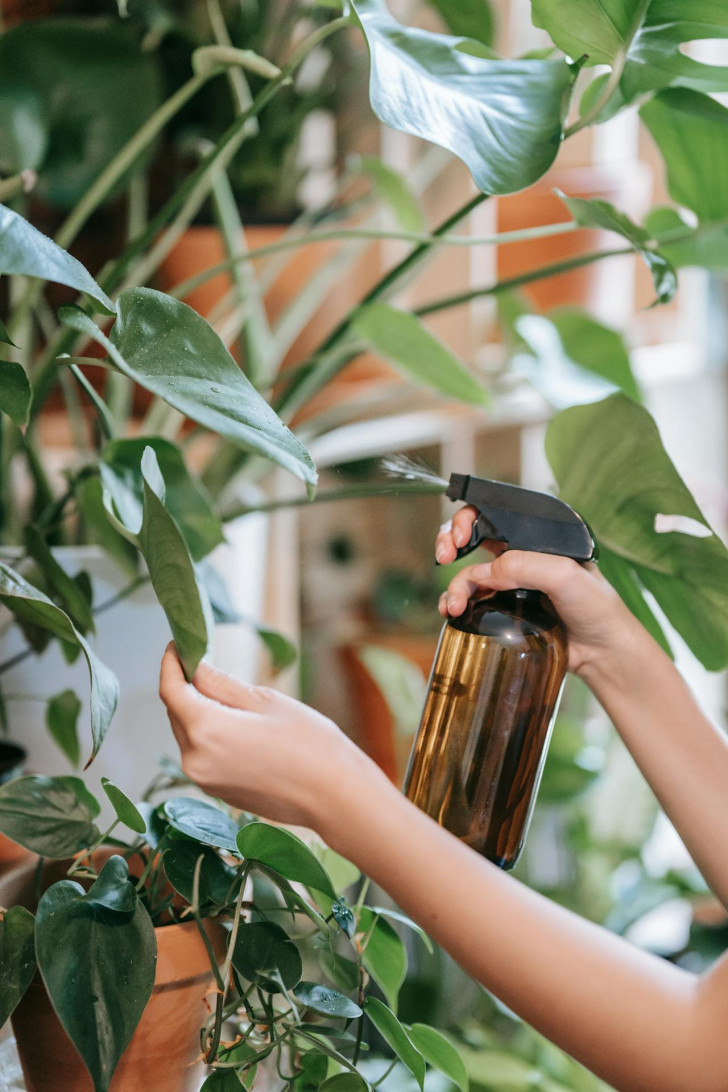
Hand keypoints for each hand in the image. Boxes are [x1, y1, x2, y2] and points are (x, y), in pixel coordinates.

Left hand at [159, 645, 385, 831]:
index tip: (177, 644)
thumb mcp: (265, 700)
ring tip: (225, 694)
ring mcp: (205, 780)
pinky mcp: (217, 791)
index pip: (170, 690)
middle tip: (203, 661)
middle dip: (185, 686)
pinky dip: (208, 734)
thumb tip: (196, 668)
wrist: (335, 796)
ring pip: (187, 734)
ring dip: (197, 711)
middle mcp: (195, 759)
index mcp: (206, 730)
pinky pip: (201, 754)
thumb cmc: (309, 743)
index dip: (170, 663)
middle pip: (176, 713)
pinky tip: (235, 724)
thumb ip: (222, 684)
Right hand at [435, 506, 641, 676]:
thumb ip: (526, 566)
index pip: (495, 513)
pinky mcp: (505, 609)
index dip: (470, 520)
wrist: (603, 652)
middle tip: (444, 556)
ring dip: (454, 585)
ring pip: (468, 572)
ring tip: (453, 606)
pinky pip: (472, 600)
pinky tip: (453, 613)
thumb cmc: (597, 608)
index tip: (461, 539)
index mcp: (538, 537)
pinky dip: (457, 603)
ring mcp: (512, 583)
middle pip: (473, 536)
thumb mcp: (566, 576)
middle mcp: (522, 554)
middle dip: (450, 542)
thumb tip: (486, 573)